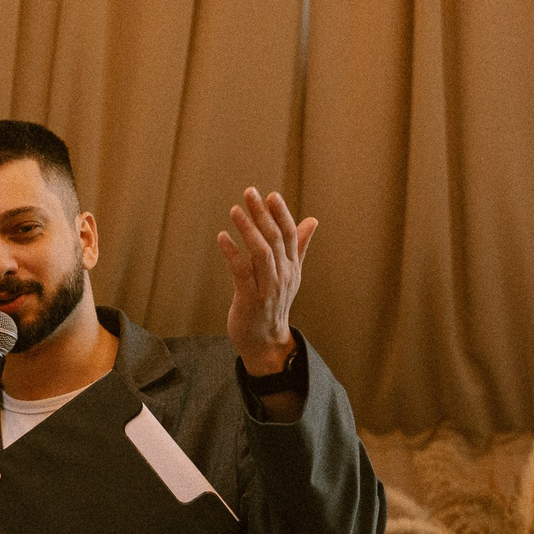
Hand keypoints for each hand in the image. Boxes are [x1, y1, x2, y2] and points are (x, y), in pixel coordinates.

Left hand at [215, 188, 316, 374]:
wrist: (265, 341)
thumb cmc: (274, 303)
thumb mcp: (290, 274)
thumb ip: (299, 246)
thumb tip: (312, 220)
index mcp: (292, 267)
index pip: (290, 234)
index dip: (281, 213)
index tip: (270, 195)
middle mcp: (283, 275)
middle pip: (275, 239)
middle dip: (262, 214)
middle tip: (249, 192)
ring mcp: (268, 288)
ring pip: (260, 253)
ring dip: (247, 229)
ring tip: (235, 210)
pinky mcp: (250, 299)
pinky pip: (241, 272)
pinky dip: (232, 253)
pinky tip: (222, 237)